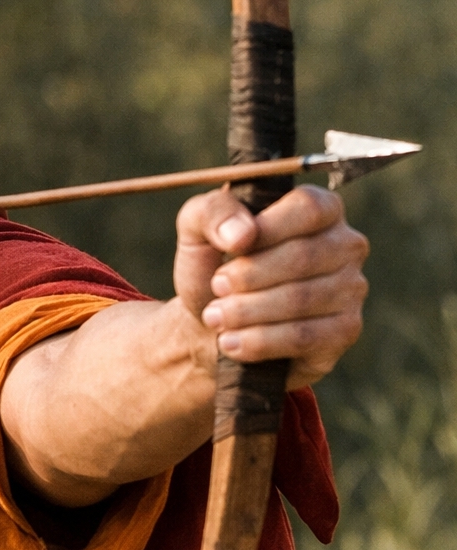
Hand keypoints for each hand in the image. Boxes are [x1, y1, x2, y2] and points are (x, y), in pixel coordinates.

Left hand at [173, 184, 368, 389]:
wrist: (211, 328)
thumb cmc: (212, 271)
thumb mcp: (198, 232)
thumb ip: (212, 214)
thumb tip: (242, 234)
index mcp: (320, 209)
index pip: (308, 208)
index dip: (268, 229)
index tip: (231, 248)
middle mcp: (345, 245)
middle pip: (303, 256)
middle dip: (249, 276)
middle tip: (217, 287)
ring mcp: (351, 289)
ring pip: (301, 299)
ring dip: (247, 311)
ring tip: (214, 317)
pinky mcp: (343, 331)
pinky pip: (304, 337)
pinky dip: (259, 341)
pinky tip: (230, 342)